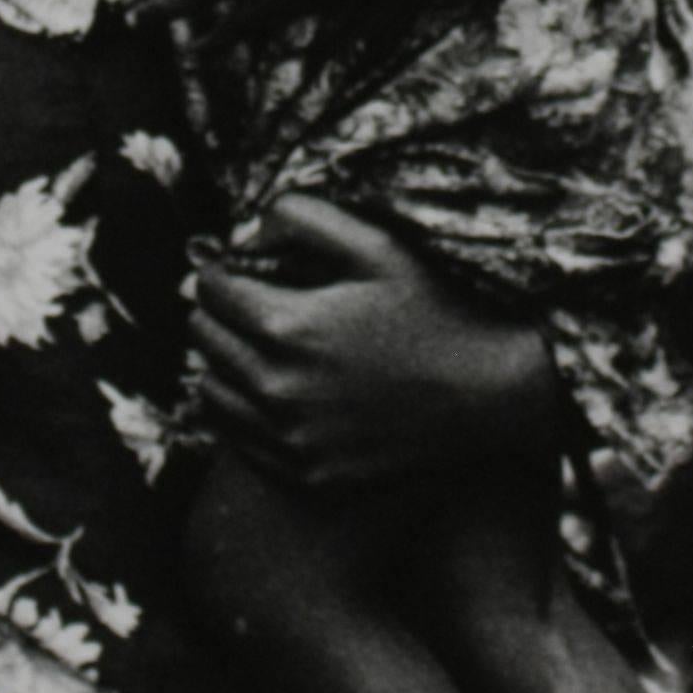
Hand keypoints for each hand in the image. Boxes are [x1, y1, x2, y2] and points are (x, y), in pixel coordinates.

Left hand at [191, 194, 556, 490]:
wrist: (489, 394)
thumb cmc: (435, 310)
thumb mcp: (376, 246)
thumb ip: (304, 218)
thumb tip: (250, 229)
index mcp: (289, 329)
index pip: (210, 290)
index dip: (224, 269)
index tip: (246, 267)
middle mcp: (279, 391)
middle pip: (204, 337)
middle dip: (220, 310)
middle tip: (252, 300)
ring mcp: (292, 440)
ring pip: (210, 390)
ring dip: (223, 359)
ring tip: (258, 343)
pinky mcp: (307, 474)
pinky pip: (236, 438)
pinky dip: (240, 409)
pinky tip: (270, 388)